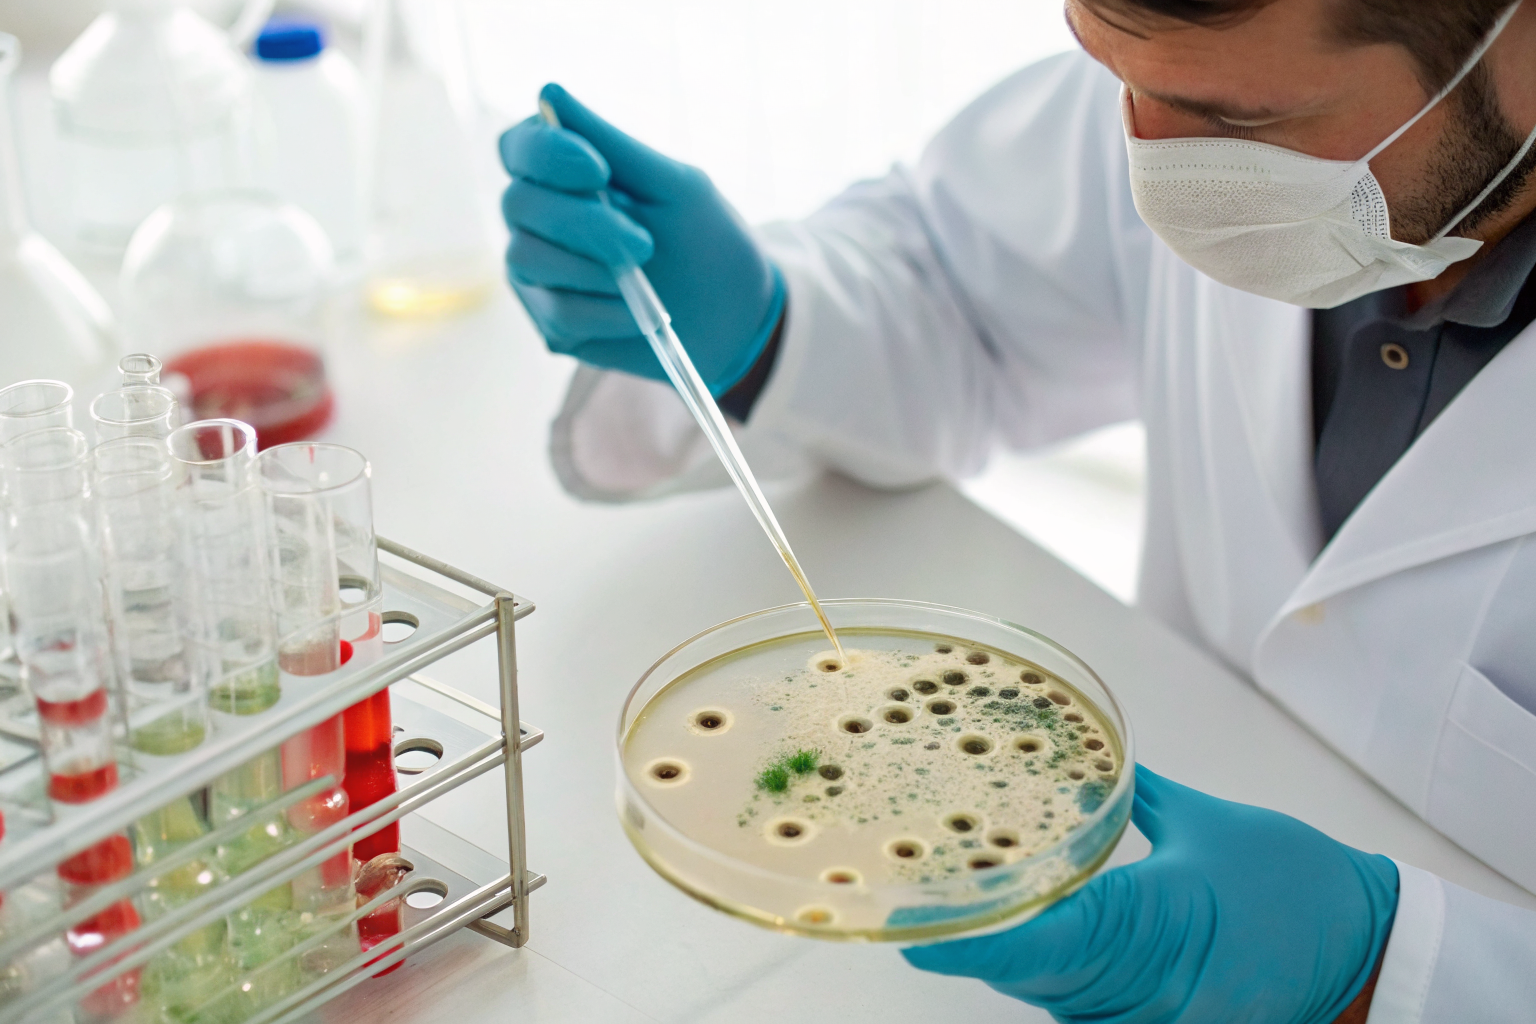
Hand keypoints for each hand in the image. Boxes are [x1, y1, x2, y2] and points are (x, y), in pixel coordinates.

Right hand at [498, 84, 783, 394]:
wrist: (734, 319)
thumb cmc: (707, 241)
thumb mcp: (673, 187)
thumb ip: (612, 144)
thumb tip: (549, 93)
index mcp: (564, 173)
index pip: (519, 147)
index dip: (546, 155)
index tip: (599, 172)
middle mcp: (539, 218)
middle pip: (518, 203)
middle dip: (583, 224)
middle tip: (642, 244)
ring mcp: (540, 272)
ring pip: (525, 258)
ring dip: (590, 269)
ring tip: (640, 279)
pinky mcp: (552, 321)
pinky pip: (556, 313)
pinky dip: (602, 312)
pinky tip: (634, 314)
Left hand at [903, 766, 1398, 1023]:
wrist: (1372, 951)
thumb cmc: (1294, 881)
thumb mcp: (1207, 825)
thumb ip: (1133, 797)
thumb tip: (1075, 767)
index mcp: (1157, 920)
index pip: (1042, 940)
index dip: (974, 940)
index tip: (916, 931)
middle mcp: (1151, 988)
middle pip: (1035, 977)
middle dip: (979, 945)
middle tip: (917, 914)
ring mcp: (1161, 1022)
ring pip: (1056, 1003)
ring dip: (1012, 967)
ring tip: (956, 927)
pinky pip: (1091, 1017)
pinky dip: (1057, 988)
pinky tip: (1029, 955)